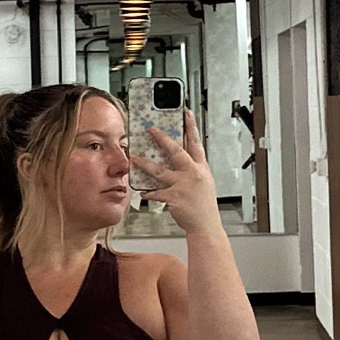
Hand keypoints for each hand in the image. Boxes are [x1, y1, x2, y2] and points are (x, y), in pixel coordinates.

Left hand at [145, 112, 223, 236]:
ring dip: (144, 163)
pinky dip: (148, 192)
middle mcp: (192, 174)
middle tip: (151, 130)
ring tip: (134, 157)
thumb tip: (179, 159)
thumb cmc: (204, 206)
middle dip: (163, 139)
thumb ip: (192, 170)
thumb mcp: (203, 183)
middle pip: (176, 151)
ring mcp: (183, 185)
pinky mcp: (173, 197)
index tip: (186, 114)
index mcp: (201, 168)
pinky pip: (156, 192)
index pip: (196, 143)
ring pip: (159, 170)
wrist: (205, 225)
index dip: (191, 127)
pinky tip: (142, 191)